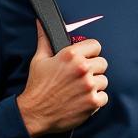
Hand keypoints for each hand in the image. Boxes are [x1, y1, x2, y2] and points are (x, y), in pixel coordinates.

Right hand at [16, 21, 108, 137]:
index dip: (90, 52)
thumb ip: (44, 40)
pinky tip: (82, 100)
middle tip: (80, 77)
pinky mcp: (93, 102)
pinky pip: (104, 97)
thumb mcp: (39, 60)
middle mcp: (82, 68)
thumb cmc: (37, 87)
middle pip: (103, 63)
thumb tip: (40, 23)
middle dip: (93, 69)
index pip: (96, 45)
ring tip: (80, 90)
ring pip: (104, 80)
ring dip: (95, 85)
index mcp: (71, 55)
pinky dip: (95, 100)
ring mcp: (89, 86)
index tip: (85, 59)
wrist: (34, 114)